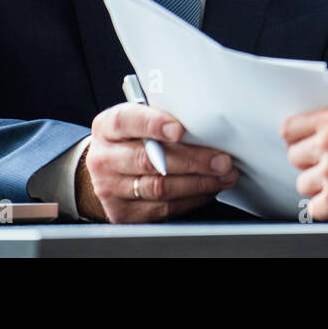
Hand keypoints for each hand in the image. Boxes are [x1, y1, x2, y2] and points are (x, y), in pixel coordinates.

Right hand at [77, 103, 238, 222]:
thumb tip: (202, 120)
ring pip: (160, 188)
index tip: (179, 129)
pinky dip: (191, 199)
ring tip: (223, 175)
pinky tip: (208, 189)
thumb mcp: (138, 118)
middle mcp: (104, 158)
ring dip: (198, 183)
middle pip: (150, 160)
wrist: (108, 169)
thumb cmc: (133, 138)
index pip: (126, 121)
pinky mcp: (123, 213)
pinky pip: (163, 208)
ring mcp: (110, 188)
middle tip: (221, 160)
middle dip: (193, 160)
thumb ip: (162, 115)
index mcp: (107, 127)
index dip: (153, 124)